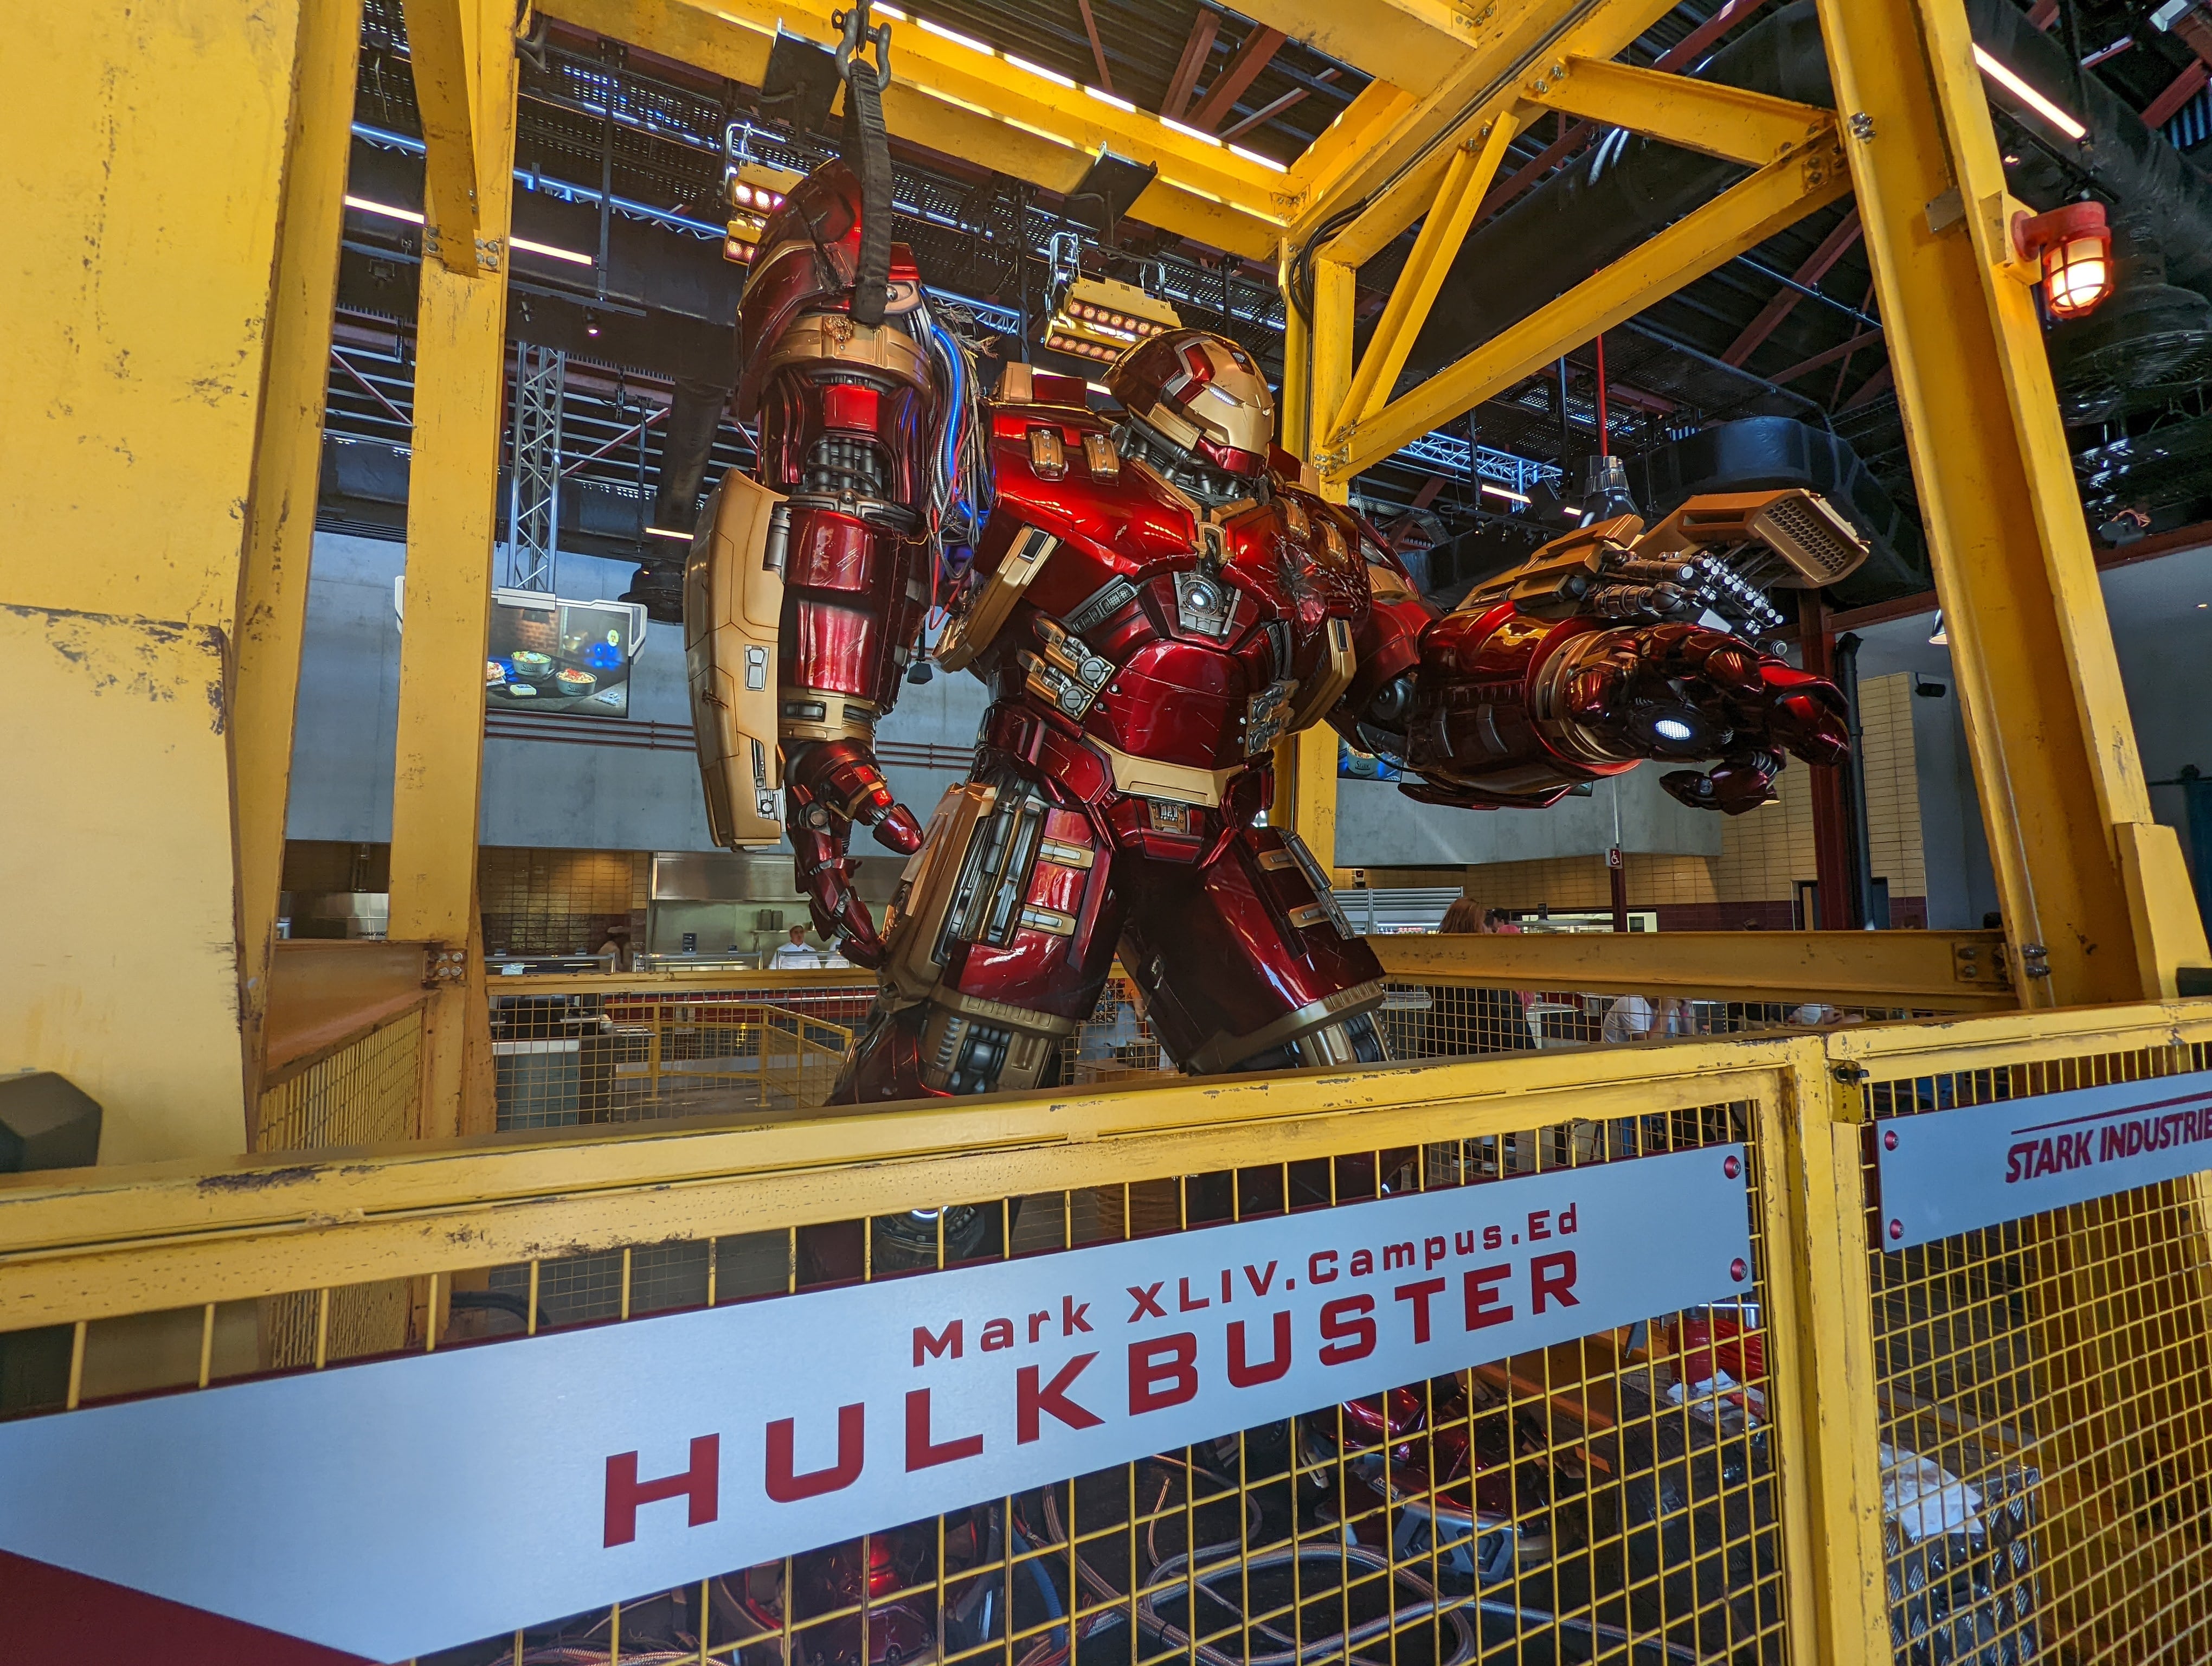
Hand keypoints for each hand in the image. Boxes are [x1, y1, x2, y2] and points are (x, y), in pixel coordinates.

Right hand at [783, 738, 924, 966]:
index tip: (867, 942)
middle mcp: (809, 846)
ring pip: (820, 889)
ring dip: (835, 916)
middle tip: (865, 954)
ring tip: (852, 939)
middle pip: (822, 899)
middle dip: (843, 930)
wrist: (814, 734)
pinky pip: (824, 871)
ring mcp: (812, 842)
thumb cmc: (831, 756)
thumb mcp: (858, 780)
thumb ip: (880, 810)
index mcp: (815, 839)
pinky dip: (835, 887)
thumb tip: (910, 839)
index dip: (848, 919)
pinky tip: (848, 889)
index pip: (831, 891)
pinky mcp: (820, 834)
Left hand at [1562, 623, 1848, 813]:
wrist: (1620, 696)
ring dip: (1778, 763)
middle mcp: (1725, 680)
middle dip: (1801, 713)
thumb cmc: (1618, 673)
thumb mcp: (1597, 674)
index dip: (1733, 665)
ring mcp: (1737, 714)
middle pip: (1775, 692)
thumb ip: (1596, 686)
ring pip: (1777, 739)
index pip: (1717, 650)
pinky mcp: (1735, 745)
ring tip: (1741, 781)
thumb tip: (1592, 703)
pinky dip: (1723, 792)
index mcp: (1689, 650)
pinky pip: (1748, 774)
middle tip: (1820, 737)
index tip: (1743, 683)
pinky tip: (1681, 788)